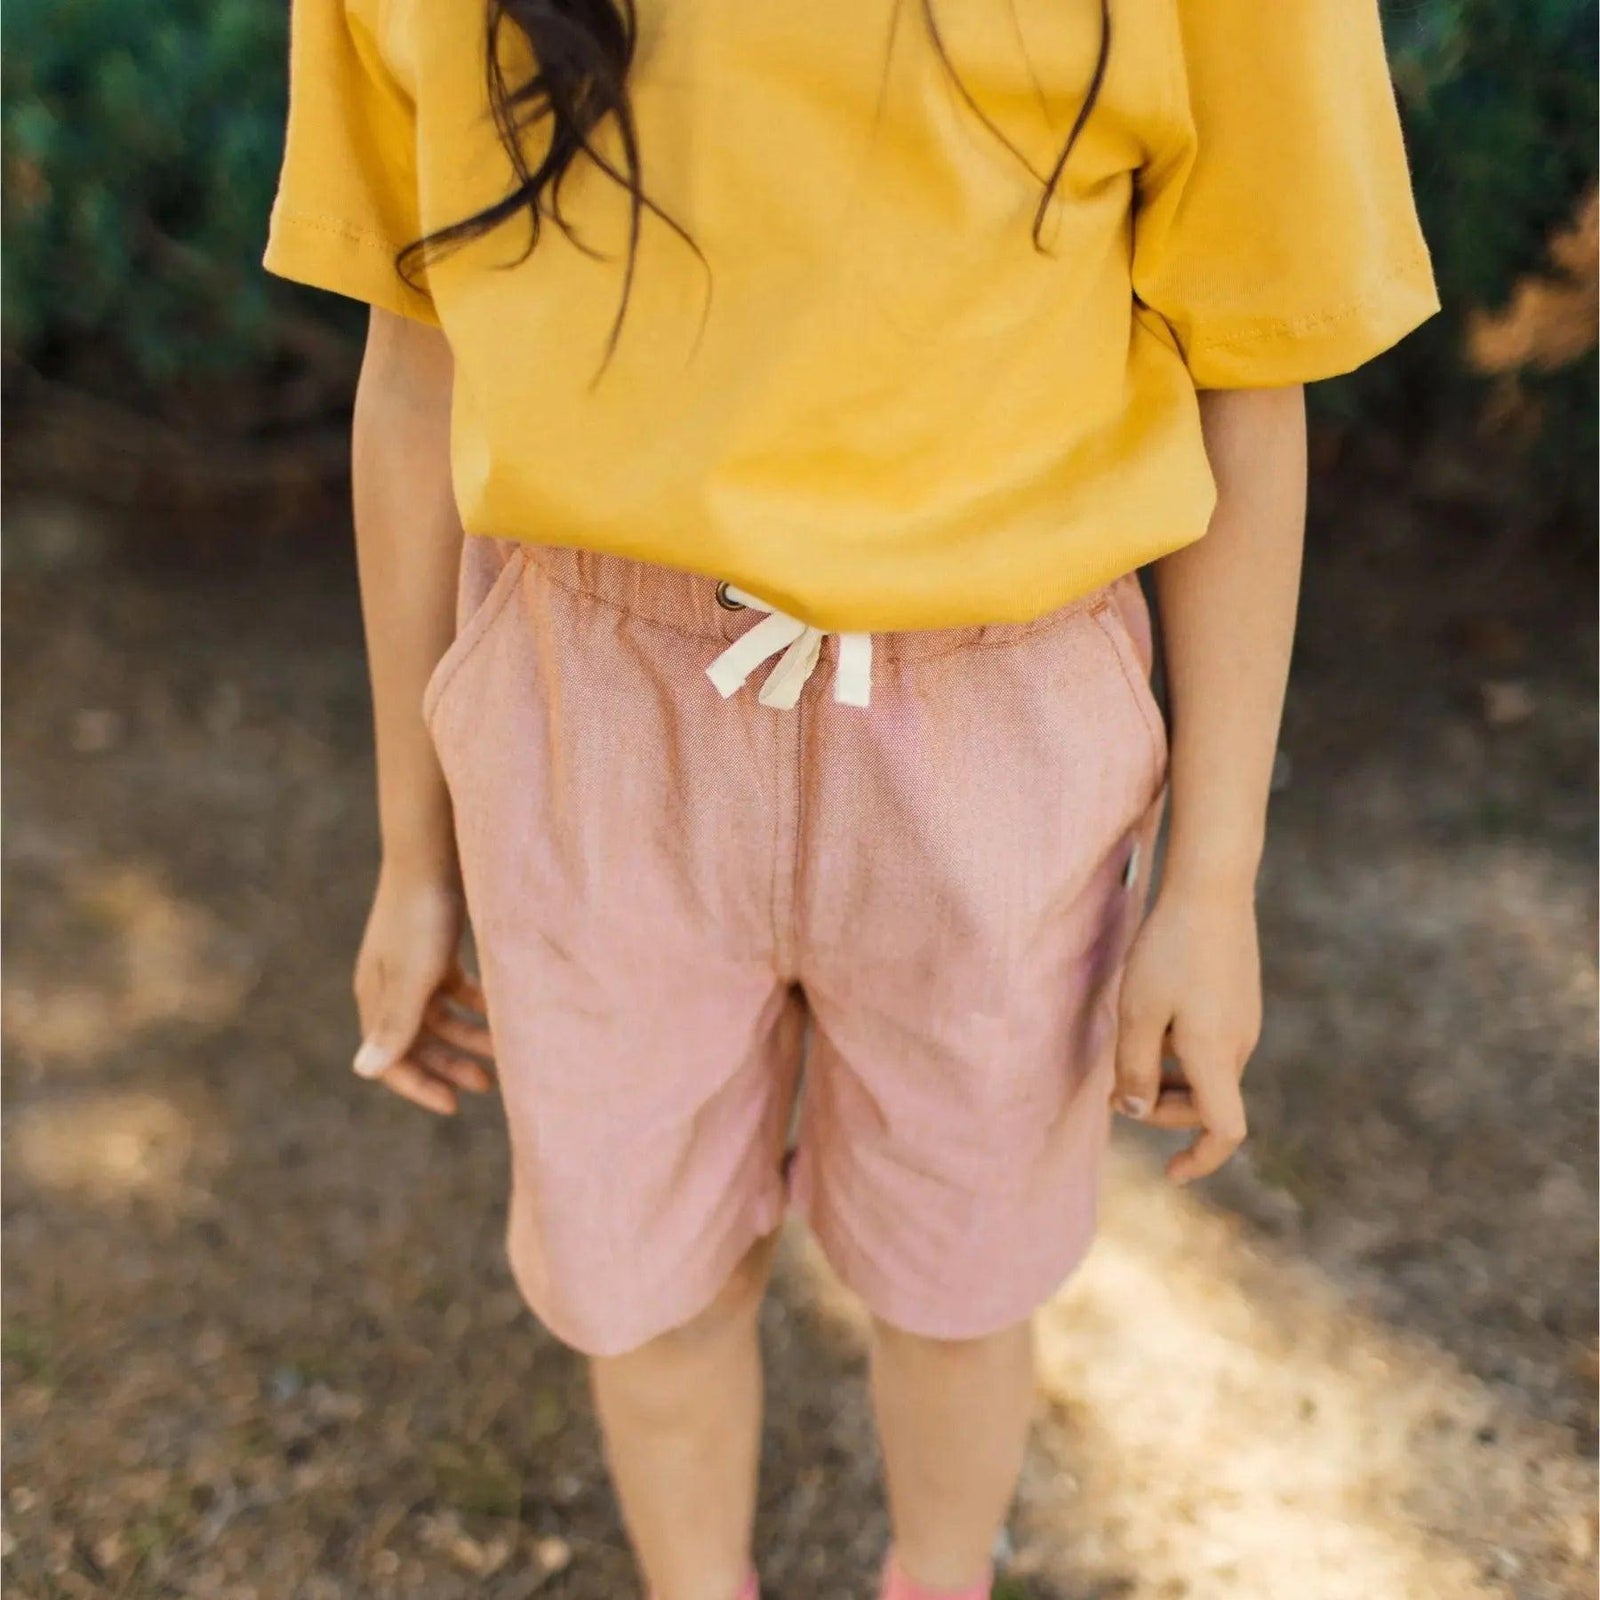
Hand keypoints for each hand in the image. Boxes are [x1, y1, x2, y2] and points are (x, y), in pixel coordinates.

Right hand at [352, 864, 494, 1114]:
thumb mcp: (414, 976)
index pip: (389, 1059)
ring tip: (503, 1047)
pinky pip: (454, 988)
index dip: (419, 1086)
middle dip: (450, 1064)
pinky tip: (501, 1007)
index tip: (453, 1106)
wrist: (433, 852)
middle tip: (488, 1084)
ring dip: (469, 1035)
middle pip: (417, 1042)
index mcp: (375, 997)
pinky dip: (475, 1002)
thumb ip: (395, 1024)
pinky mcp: (435, 946)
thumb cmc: (422, 915)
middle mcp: (388, 985)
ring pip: (440, 1017)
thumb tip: (362, 1072)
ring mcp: (412, 965)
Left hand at [1110, 881, 1260, 1183]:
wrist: (1212, 887)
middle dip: (1159, 1109)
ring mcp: (1243, 1022)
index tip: (1172, 1175)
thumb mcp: (1139, 1012)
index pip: (1224, 1131)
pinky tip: (1152, 1019)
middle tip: (1113, 1092)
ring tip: (1127, 1049)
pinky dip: (1179, 1052)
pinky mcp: (1239, 1001)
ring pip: (1205, 1075)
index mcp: (1216, 1056)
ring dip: (1166, 1080)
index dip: (1201, 1160)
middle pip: (1204, 1104)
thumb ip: (1134, 1068)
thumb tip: (1134, 1112)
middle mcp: (1239, 1045)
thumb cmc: (1170, 949)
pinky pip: (1210, 1047)